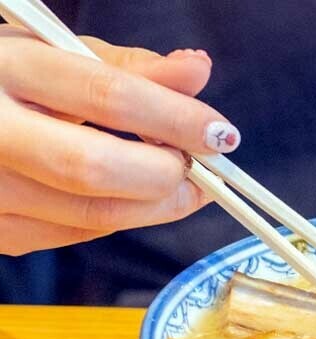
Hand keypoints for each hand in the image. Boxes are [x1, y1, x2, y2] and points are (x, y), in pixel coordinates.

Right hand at [0, 26, 240, 255]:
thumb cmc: (3, 80)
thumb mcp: (54, 54)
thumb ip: (130, 68)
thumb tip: (196, 74)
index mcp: (7, 70)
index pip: (107, 97)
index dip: (176, 119)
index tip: (219, 133)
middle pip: (96, 169)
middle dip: (166, 175)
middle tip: (201, 168)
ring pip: (93, 214)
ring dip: (154, 203)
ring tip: (176, 179)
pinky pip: (77, 233)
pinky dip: (118, 216)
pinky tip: (127, 192)